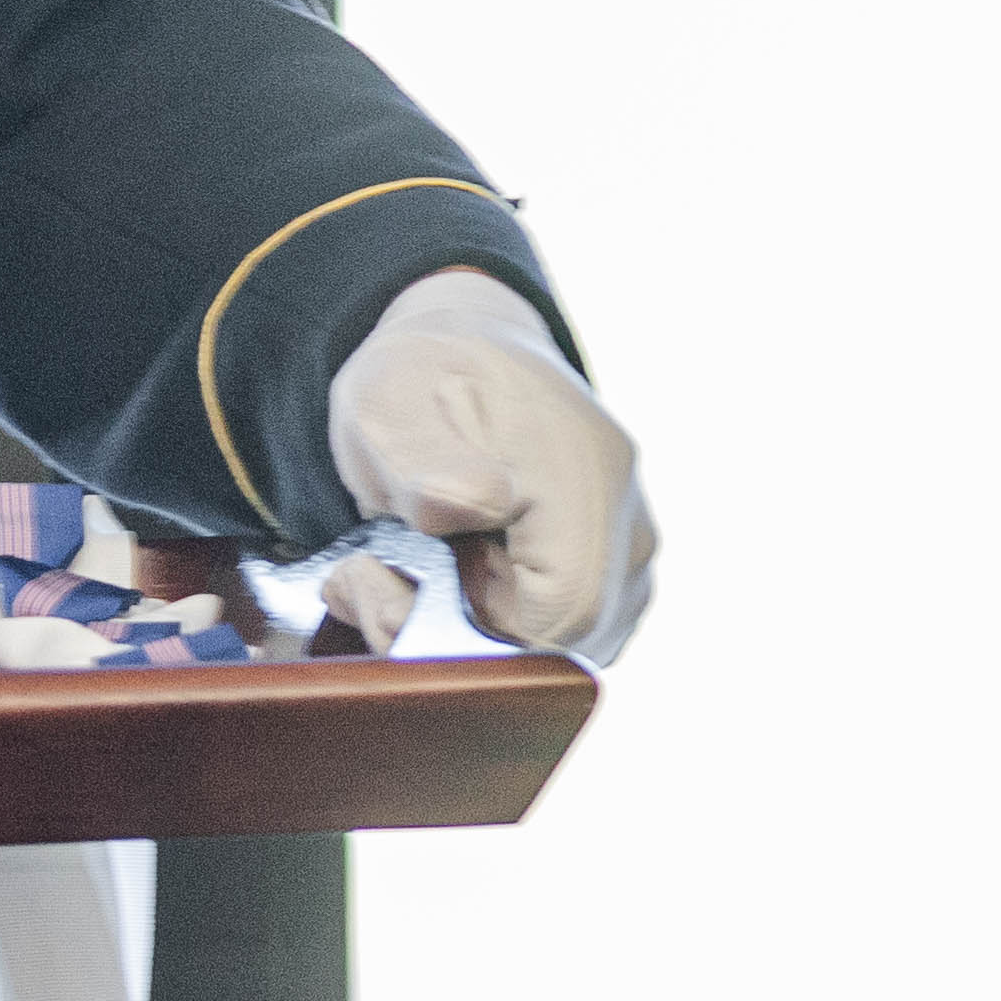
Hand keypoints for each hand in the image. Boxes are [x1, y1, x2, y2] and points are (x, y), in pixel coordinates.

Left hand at [329, 264, 659, 654]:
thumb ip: (424, 464)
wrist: (468, 354)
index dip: (470, 628)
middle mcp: (629, 523)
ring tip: (403, 564)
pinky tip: (443, 574)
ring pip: (555, 645)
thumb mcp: (388, 403)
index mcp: (586, 476)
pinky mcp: (613, 576)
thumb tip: (476, 504)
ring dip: (467, 627)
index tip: (387, 580)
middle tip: (370, 577)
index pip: (560, 614)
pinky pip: (554, 632)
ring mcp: (630, 553)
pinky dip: (492, 621)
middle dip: (452, 630)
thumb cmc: (425, 380)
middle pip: (557, 642)